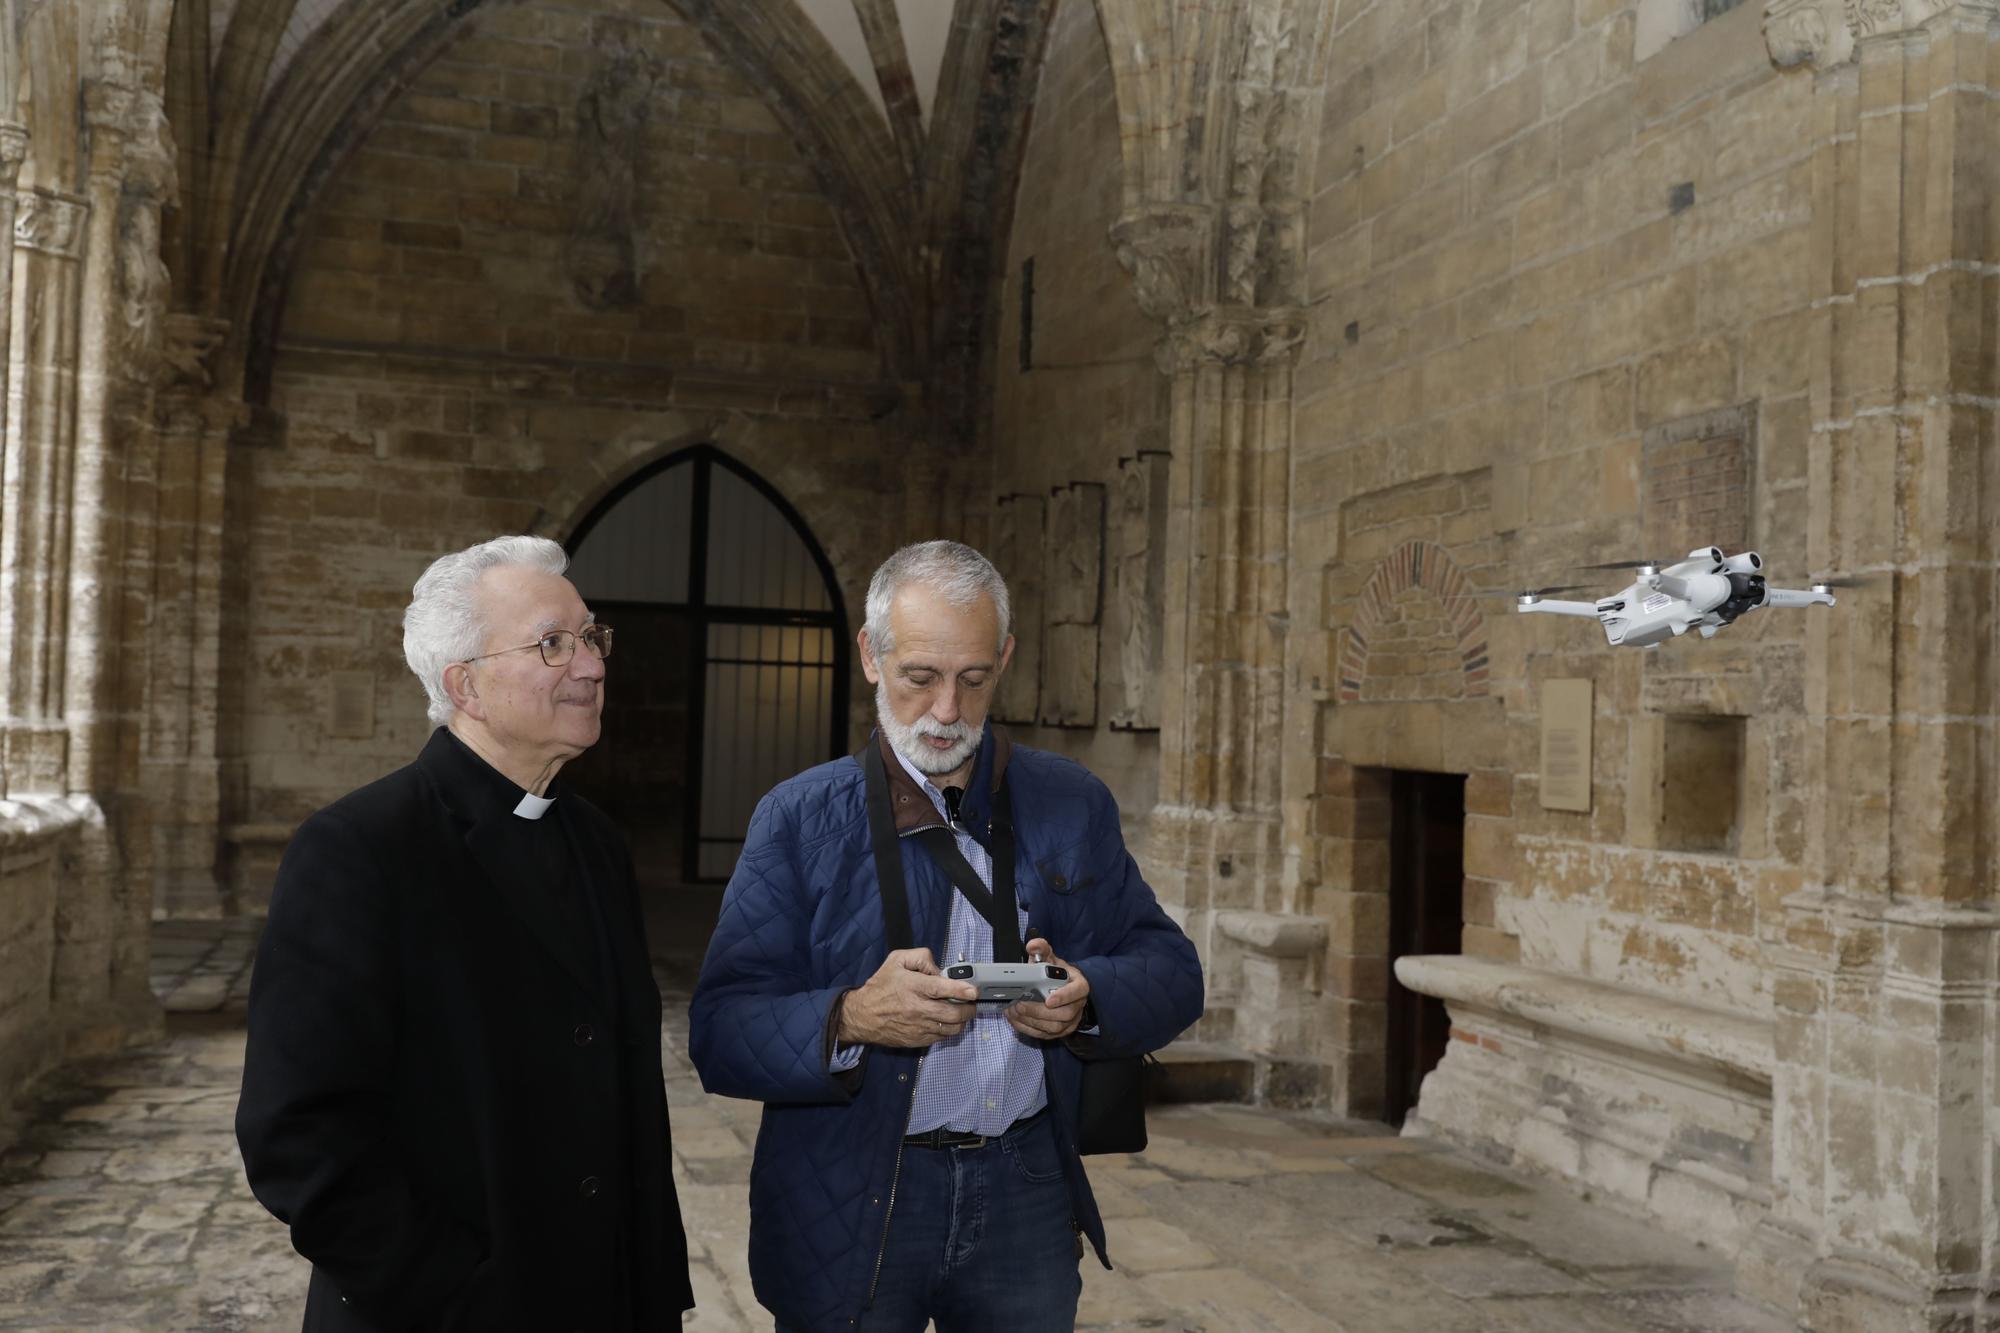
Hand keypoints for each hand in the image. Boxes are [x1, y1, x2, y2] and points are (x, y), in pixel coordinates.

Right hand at [836, 948, 979, 1048]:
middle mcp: (917, 1008)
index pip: (941, 989)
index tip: (973, 991)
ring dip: (962, 1021)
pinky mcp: (917, 1040)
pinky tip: (947, 1021)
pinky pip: (941, 1037)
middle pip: (952, 1013)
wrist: (862, 1016)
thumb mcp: (897, 960)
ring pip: (950, 1028)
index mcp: (912, 987)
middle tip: (971, 1003)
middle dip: (968, 1009)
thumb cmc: (880, 987)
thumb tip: (939, 969)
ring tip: (962, 1013)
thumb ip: (921, 957)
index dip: (960, 990)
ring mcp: (918, 1027)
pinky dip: (949, 1030)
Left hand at [1006, 938, 1090, 1040]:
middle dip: (1039, 1011)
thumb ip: (1042, 950)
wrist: (1063, 990)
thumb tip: (1032, 945)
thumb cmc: (1058, 975)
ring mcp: (1069, 1021)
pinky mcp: (1059, 1032)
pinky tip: (1014, 1019)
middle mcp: (1077, 1006)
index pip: (1077, 992)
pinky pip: (1043, 1034)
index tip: (1048, 999)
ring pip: (1053, 1028)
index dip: (1064, 997)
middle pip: (1064, 1014)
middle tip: (1020, 1004)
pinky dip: (1027, 1028)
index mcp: (1079, 986)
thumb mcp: (1051, 959)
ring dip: (1031, 1020)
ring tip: (1014, 1011)